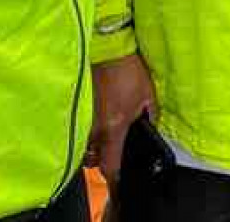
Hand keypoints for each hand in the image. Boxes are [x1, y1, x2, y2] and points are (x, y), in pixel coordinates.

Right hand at [87, 52, 157, 187]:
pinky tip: (99, 119)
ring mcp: (84, 117)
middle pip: (94, 158)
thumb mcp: (148, 95)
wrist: (108, 48)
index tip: (120, 181)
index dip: (115, 177)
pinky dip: (89, 129)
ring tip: (106, 135)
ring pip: (85, 144)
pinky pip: (82, 127)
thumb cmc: (128, 71)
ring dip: (94, 146)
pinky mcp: (78, 106)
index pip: (110, 165)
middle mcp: (95, 128)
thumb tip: (149, 128)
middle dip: (102, 160)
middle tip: (113, 152)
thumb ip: (150, 116)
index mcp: (113, 128)